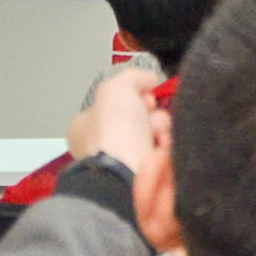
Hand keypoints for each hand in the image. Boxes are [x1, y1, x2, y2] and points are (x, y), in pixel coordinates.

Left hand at [77, 63, 167, 184]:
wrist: (130, 175)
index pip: (114, 105)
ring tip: (159, 134)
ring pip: (154, 135)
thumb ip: (133, 77)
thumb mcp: (117, 87)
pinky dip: (169, 147)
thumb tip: (149, 79)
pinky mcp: (147, 177)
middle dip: (150, 113)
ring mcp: (125, 165)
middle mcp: (104, 148)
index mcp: (85, 129)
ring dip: (162, 129)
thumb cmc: (114, 134)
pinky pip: (166, 153)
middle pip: (138, 119)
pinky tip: (165, 147)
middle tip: (149, 114)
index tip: (143, 92)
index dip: (132, 95)